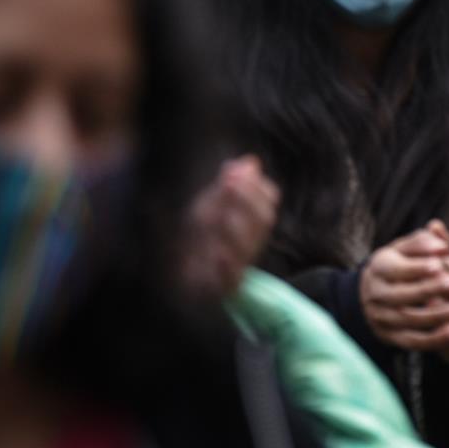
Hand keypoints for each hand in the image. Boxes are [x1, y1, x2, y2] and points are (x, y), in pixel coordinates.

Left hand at [182, 155, 279, 296]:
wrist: (179, 281)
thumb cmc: (198, 241)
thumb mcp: (208, 207)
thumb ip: (227, 186)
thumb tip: (251, 161)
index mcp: (251, 221)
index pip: (269, 199)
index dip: (256, 186)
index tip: (232, 175)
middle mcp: (251, 241)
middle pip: (264, 219)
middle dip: (247, 200)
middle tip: (226, 186)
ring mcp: (240, 264)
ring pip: (250, 246)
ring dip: (236, 227)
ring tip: (219, 218)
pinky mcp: (225, 286)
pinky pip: (234, 278)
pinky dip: (228, 265)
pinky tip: (218, 254)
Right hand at [360, 220, 448, 358]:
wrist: (372, 293)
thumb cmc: (397, 264)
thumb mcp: (405, 249)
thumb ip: (424, 243)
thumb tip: (442, 244)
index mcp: (379, 268)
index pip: (395, 269)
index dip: (417, 268)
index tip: (440, 264)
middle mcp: (375, 295)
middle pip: (401, 296)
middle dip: (429, 290)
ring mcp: (381, 318)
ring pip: (409, 319)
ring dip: (438, 316)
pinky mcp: (390, 337)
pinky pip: (412, 341)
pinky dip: (434, 339)